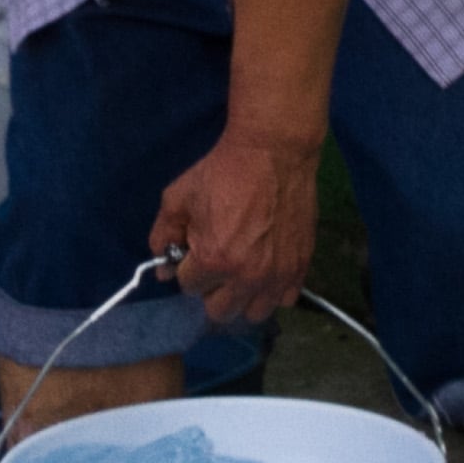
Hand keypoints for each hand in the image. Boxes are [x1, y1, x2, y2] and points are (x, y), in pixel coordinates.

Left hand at [151, 128, 318, 328]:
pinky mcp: (300, 266)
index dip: (189, 268)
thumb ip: (164, 237)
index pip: (189, 288)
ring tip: (242, 270)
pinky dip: (273, 290)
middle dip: (212, 288)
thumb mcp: (178, 198)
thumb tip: (163, 271)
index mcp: (213, 259)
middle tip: (216, 263)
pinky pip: (284, 299)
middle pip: (220, 310)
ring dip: (243, 296)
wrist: (273, 151)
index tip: (196, 250)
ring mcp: (277, 274)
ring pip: (254, 312)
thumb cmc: (222, 172)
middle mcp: (247, 276)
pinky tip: (267, 268)